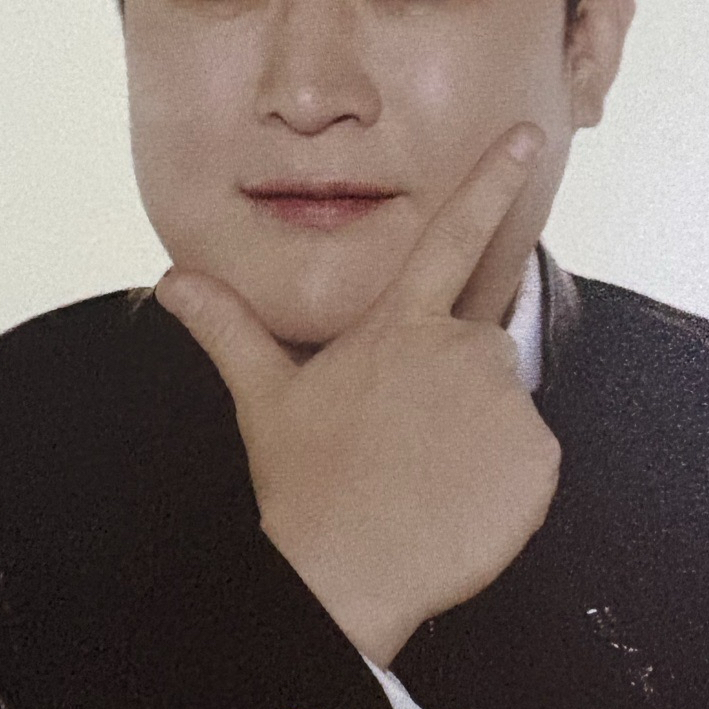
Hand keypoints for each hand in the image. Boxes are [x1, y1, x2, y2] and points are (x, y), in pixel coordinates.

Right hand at [156, 124, 560, 666]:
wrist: (346, 573)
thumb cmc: (306, 484)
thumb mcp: (265, 397)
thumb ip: (228, 327)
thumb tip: (171, 280)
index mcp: (399, 325)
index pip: (452, 236)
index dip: (491, 181)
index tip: (528, 135)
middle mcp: (461, 347)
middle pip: (480, 346)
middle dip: (453, 388)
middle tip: (408, 444)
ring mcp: (504, 401)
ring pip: (506, 406)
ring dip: (479, 436)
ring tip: (428, 480)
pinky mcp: (536, 456)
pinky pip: (531, 461)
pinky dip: (506, 484)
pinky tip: (460, 507)